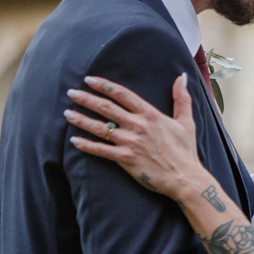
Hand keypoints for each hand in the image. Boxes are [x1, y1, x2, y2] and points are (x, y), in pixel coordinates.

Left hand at [65, 73, 207, 202]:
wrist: (184, 177)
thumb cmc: (185, 150)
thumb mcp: (186, 121)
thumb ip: (182, 98)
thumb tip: (182, 76)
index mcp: (150, 114)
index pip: (122, 94)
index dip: (104, 85)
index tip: (89, 80)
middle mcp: (137, 125)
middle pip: (106, 108)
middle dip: (86, 99)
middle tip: (71, 93)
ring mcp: (129, 142)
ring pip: (99, 128)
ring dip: (81, 120)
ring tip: (67, 114)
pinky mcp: (125, 159)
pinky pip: (101, 150)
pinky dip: (86, 145)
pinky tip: (74, 141)